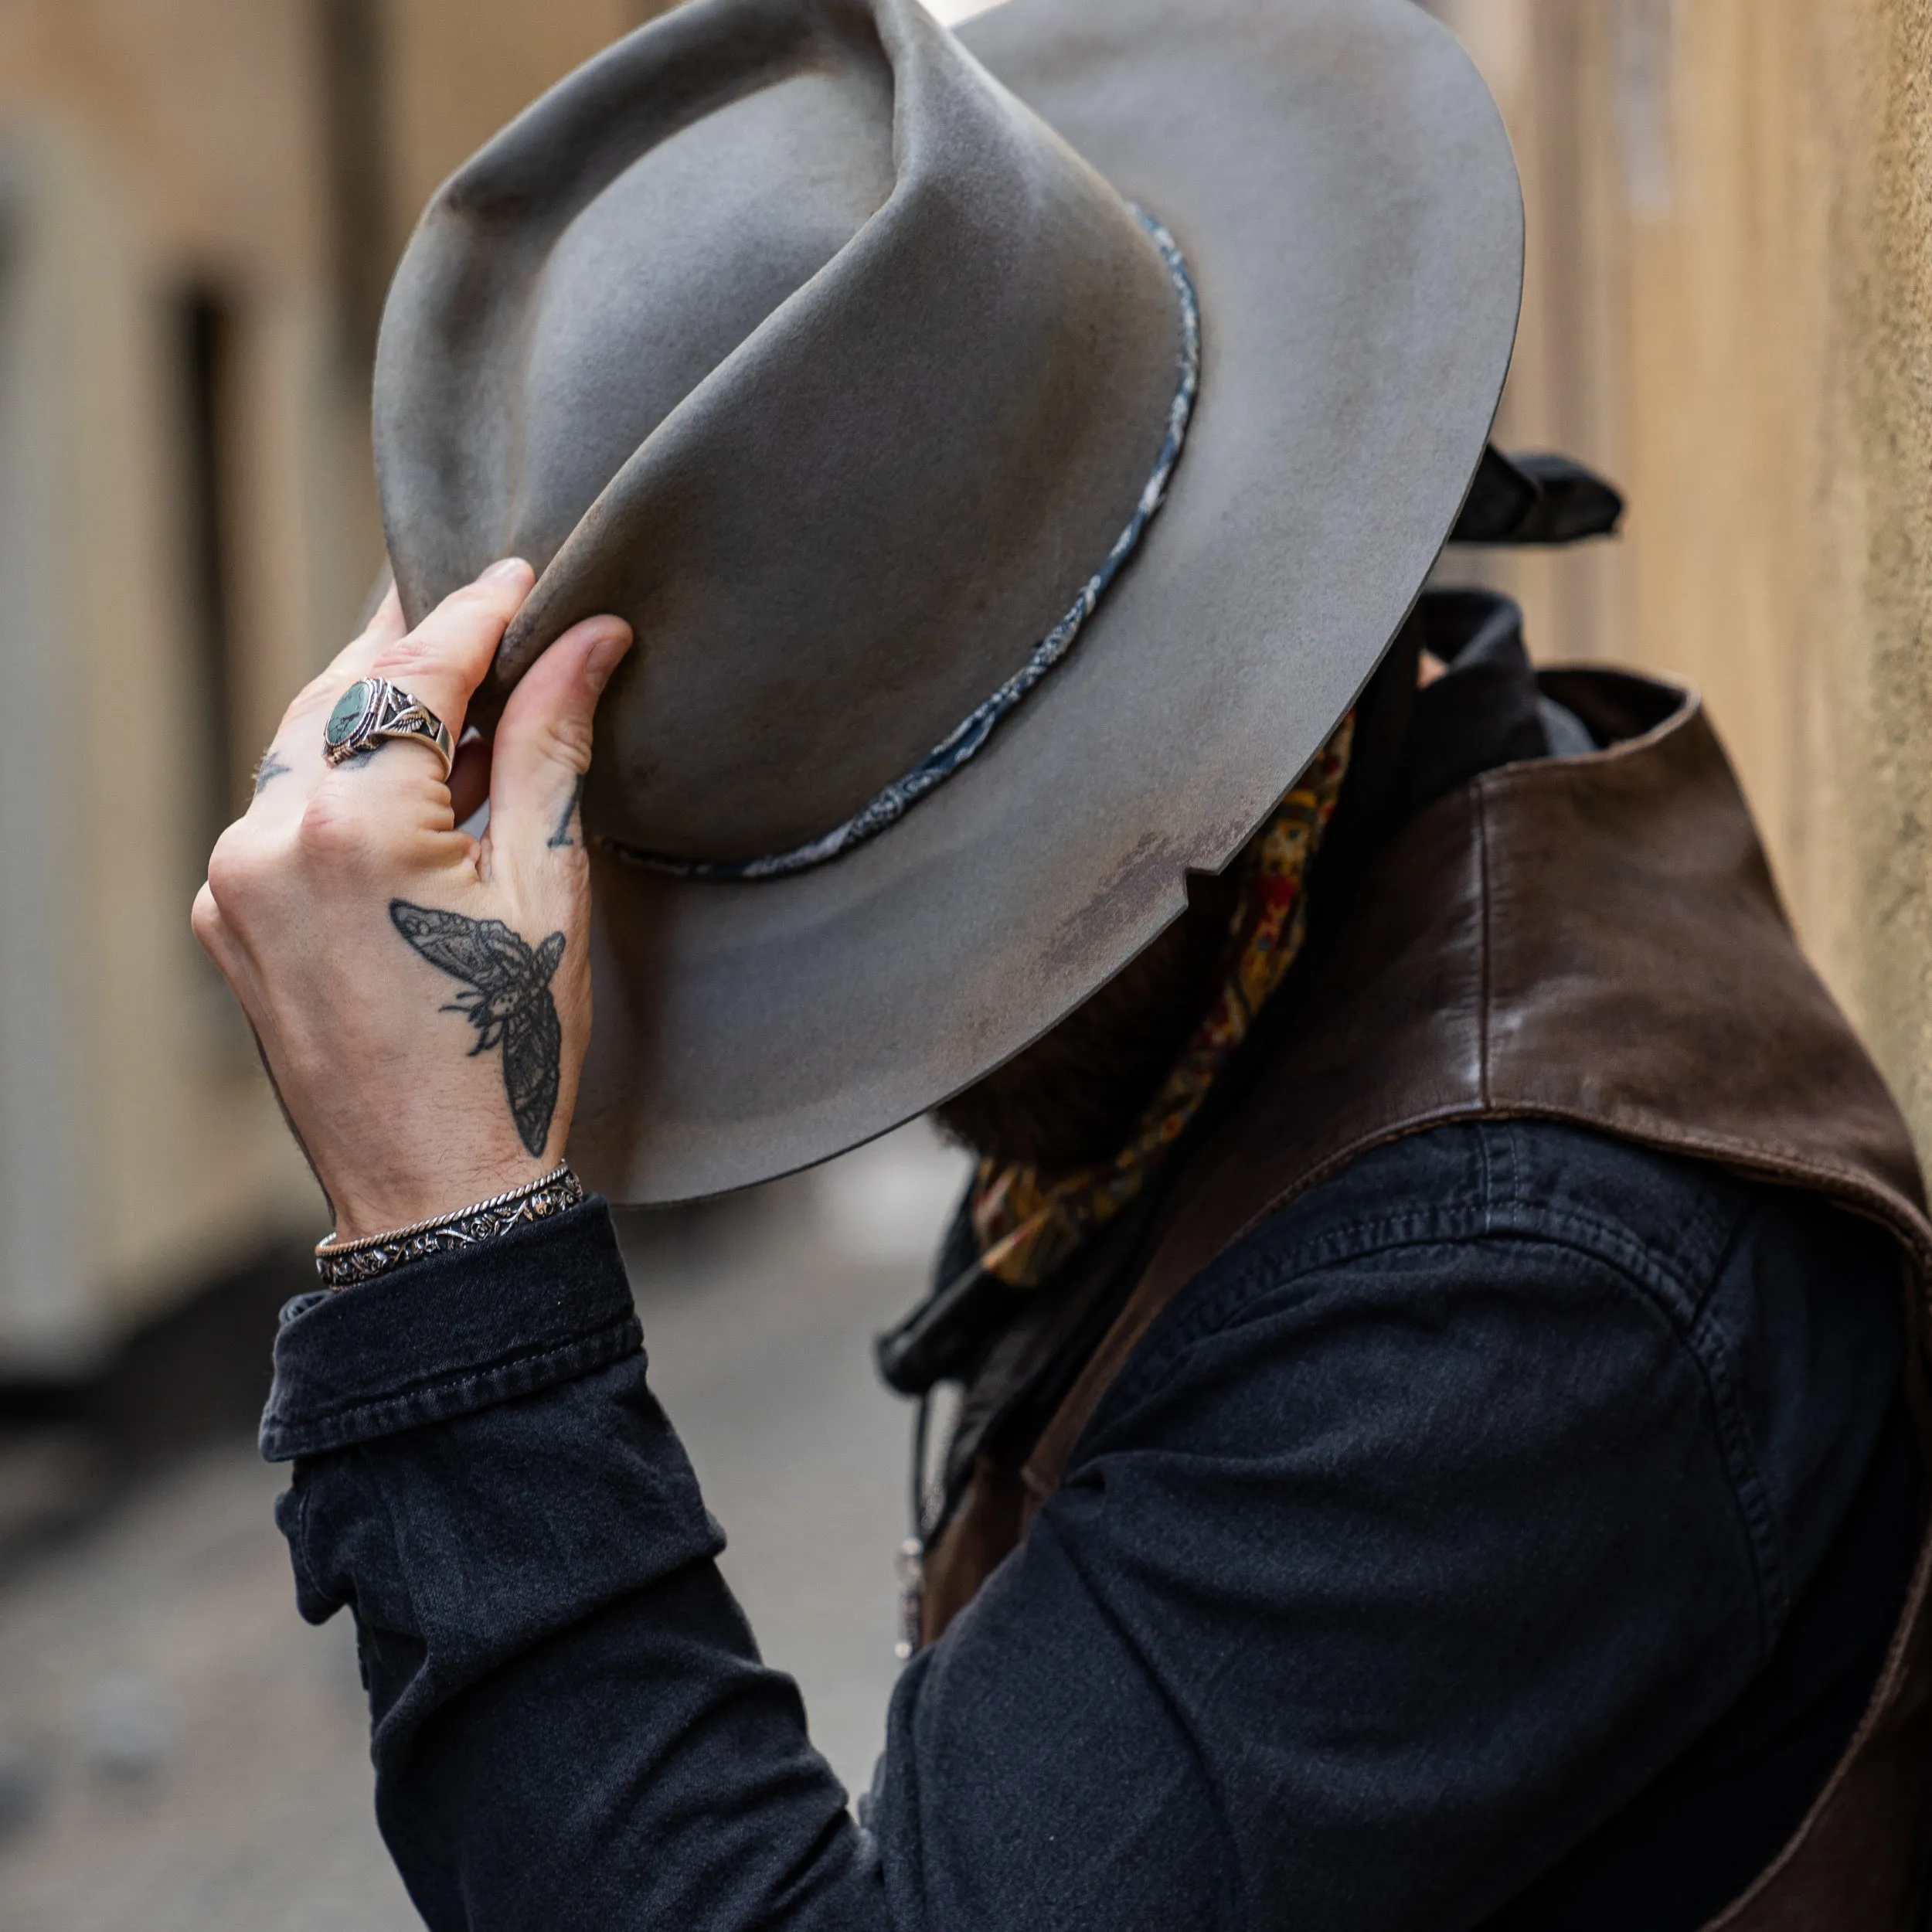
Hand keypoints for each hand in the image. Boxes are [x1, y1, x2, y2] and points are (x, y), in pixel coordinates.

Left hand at [193, 561, 632, 1241]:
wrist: (438, 1189)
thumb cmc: (505, 1051)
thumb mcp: (548, 886)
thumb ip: (551, 746)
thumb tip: (587, 641)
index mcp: (354, 825)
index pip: (416, 671)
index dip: (478, 615)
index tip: (521, 577)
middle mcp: (268, 838)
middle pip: (339, 688)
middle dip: (413, 644)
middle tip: (481, 608)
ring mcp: (233, 882)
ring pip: (298, 742)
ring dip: (371, 704)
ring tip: (451, 686)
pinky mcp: (227, 919)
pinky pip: (277, 808)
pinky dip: (336, 774)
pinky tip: (401, 778)